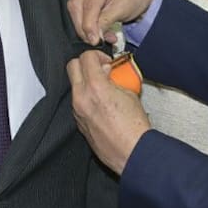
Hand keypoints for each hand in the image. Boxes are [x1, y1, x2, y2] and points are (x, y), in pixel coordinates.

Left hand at [66, 49, 150, 174]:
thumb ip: (115, 79)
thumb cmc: (135, 128)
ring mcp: (78, 112)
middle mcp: (82, 98)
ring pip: (73, 85)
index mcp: (95, 88)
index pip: (86, 57)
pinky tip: (101, 103)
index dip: (98, 55)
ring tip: (103, 88)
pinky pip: (76, 102)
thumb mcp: (130, 93)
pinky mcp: (78, 123)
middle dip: (86, 63)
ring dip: (85, 81)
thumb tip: (110, 72)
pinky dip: (85, 97)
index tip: (106, 61)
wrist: (132, 153)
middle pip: (72, 66)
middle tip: (100, 69)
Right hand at [67, 0, 156, 44]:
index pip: (89, 5)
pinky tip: (98, 30)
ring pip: (75, 10)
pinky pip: (78, 10)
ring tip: (102, 36)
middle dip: (84, 27)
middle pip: (77, 6)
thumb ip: (105, 22)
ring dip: (85, 27)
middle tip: (95, 41)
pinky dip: (86, 23)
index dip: (89, 25)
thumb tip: (93, 36)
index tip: (93, 40)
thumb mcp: (122, 10)